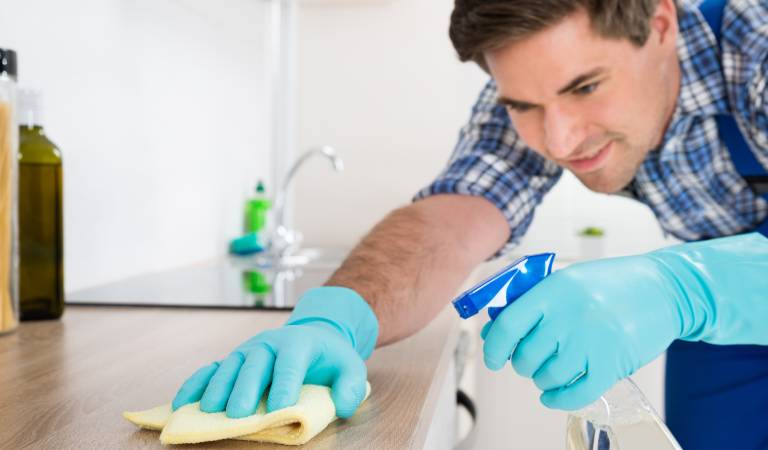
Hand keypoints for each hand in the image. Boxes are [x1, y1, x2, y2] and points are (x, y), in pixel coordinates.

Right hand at [172, 287, 378, 418]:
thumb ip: (352, 386)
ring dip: (218, 388)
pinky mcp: (233, 359)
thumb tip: (344, 405)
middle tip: (240, 414)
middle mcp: (269, 343)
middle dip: (246, 389)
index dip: (285, 385)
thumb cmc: (330, 357)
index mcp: (298, 343)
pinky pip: (211, 369)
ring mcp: (247, 349)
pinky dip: (196, 384)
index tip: (280, 409)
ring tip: (210, 411)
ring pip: (230, 366)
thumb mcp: (351, 366)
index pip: (290, 364)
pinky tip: (182, 403)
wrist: (315, 334)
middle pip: (255, 364)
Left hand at [482, 232, 767, 410]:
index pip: (508, 325)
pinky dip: (558, 399)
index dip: (493, 346)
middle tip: (529, 359)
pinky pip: (575, 394)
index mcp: (553, 291)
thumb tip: (493, 331)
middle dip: (521, 363)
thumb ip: (530, 303)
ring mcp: (591, 342)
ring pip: (547, 376)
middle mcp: (569, 317)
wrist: (665, 289)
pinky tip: (553, 394)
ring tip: (549, 369)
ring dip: (541, 379)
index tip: (492, 357)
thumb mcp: (567, 281)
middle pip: (525, 355)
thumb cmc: (611, 284)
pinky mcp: (612, 364)